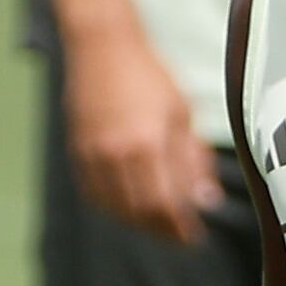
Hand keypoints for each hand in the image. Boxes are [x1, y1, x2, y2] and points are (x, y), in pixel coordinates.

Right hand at [62, 29, 214, 244]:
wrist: (102, 48)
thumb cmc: (149, 76)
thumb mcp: (182, 114)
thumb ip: (193, 160)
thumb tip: (207, 200)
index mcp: (148, 144)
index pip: (163, 206)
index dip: (179, 228)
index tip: (194, 237)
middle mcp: (116, 155)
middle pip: (139, 213)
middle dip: (162, 230)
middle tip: (180, 235)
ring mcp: (92, 155)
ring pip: (115, 208)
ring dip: (139, 222)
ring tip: (159, 222)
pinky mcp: (77, 152)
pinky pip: (95, 195)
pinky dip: (114, 207)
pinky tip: (130, 204)